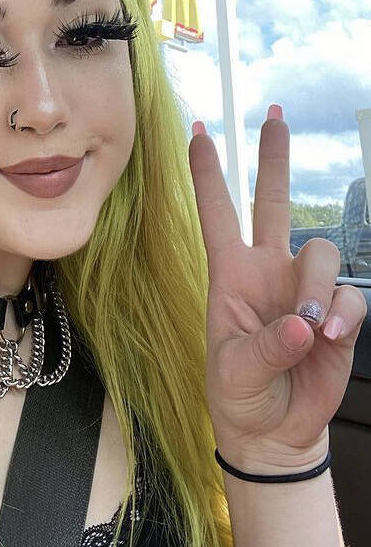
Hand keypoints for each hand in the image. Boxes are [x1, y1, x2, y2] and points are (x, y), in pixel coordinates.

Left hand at [188, 104, 366, 473]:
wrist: (273, 429)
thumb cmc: (238, 393)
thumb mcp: (233, 371)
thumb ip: (264, 348)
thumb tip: (303, 323)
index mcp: (229, 274)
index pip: (217, 214)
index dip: (208, 175)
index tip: (198, 133)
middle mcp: (267, 270)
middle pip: (274, 203)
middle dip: (273, 160)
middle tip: (273, 117)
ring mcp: (303, 288)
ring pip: (320, 252)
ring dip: (316, 286)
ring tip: (308, 328)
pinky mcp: (335, 313)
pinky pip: (349, 295)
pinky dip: (342, 314)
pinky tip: (328, 338)